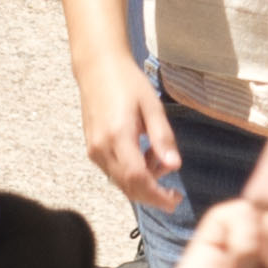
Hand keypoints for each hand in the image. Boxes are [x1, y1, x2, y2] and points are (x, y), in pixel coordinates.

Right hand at [71, 43, 186, 213]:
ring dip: (143, 182)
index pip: (138, 179)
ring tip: (156, 156)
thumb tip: (174, 166)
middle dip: (153, 195)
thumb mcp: (152, 106)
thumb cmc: (127, 83)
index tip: (175, 200)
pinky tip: (142, 155)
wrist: (97, 67)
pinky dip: (131, 174)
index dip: (158, 196)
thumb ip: (163, 138)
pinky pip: (113, 173)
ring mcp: (93, 149)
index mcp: (118, 136)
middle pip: (128, 187)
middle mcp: (101, 147)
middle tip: (173, 189)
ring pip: (120, 183)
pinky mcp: (92, 148)